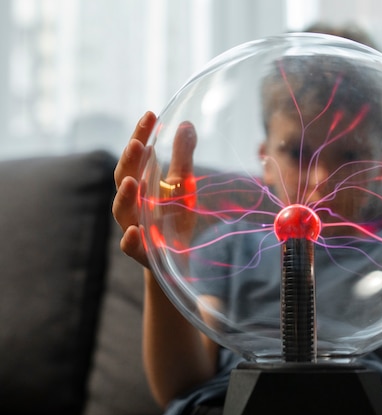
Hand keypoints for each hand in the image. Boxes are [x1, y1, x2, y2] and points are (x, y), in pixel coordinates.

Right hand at [113, 111, 197, 268]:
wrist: (177, 259)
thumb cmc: (175, 218)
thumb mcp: (183, 186)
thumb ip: (182, 157)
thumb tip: (186, 123)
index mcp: (141, 183)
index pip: (136, 155)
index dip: (140, 135)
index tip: (150, 114)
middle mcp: (133, 203)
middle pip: (124, 179)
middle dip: (129, 161)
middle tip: (139, 144)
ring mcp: (135, 228)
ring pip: (122, 212)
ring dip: (124, 196)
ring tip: (132, 182)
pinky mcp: (143, 253)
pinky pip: (131, 247)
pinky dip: (130, 240)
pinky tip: (133, 231)